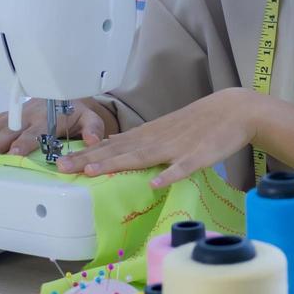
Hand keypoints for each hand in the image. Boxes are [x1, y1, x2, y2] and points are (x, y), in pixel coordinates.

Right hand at [0, 98, 119, 156]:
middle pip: (7, 129)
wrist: (66, 92)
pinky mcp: (4, 117)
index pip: (35, 131)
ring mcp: (12, 115)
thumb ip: (94, 129)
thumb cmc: (76, 110)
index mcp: (47, 117)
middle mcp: (26, 115)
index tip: (15, 152)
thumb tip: (94, 140)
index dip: (24, 141)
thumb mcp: (91, 118)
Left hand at [56, 89, 257, 187]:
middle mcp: (155, 140)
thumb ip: (137, 141)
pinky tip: (156, 184)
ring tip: (92, 172)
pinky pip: (183, 168)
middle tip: (61, 169)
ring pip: (142, 157)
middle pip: (118, 152)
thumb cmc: (197, 123)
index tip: (60, 162)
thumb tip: (109, 147)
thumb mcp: (162, 129)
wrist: (232, 110)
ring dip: (116, 164)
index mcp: (147, 135)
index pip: (111, 146)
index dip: (85, 154)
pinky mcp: (198, 156)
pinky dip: (170, 175)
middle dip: (88, 160)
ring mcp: (176, 148)